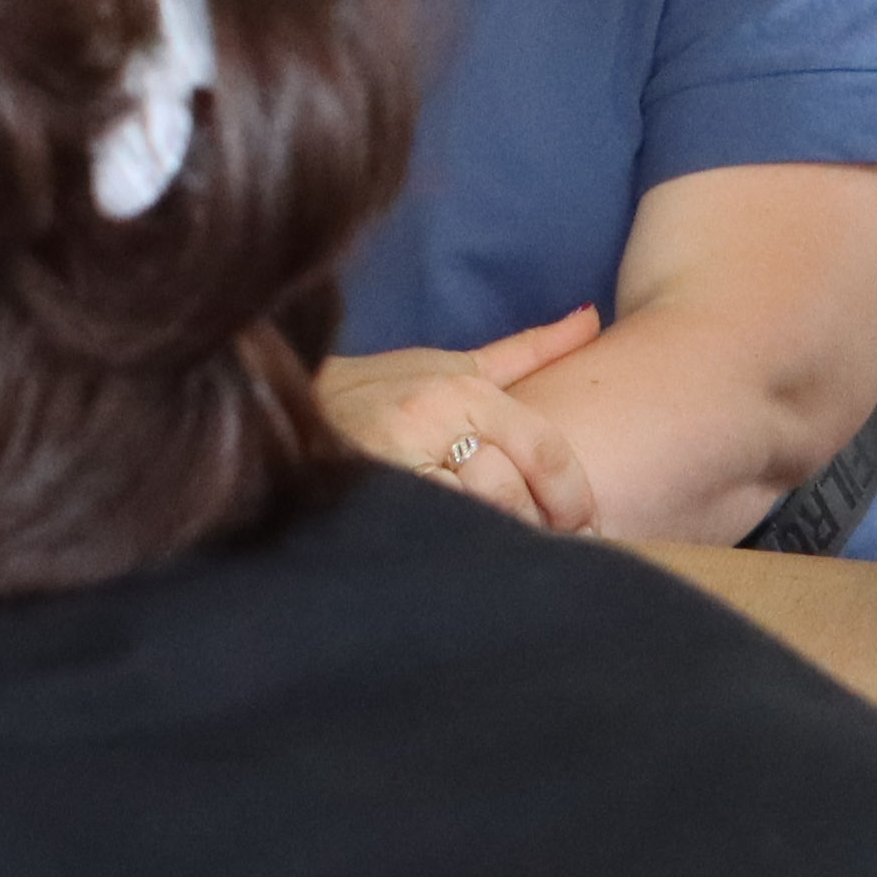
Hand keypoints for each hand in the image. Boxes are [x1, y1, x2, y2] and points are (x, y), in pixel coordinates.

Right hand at [322, 312, 606, 532]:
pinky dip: (455, 550)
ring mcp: (394, 464)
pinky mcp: (368, 502)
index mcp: (458, 390)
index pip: (542, 449)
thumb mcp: (451, 366)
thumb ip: (524, 352)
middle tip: (557, 550)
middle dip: (536, 527)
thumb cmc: (378, 392)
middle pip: (512, 493)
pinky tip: (461, 559)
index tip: (583, 525)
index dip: (572, 496)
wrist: (285, 410)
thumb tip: (591, 316)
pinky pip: (433, 536)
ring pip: (475, 519)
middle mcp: (429, 420)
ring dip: (497, 544)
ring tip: (505, 560)